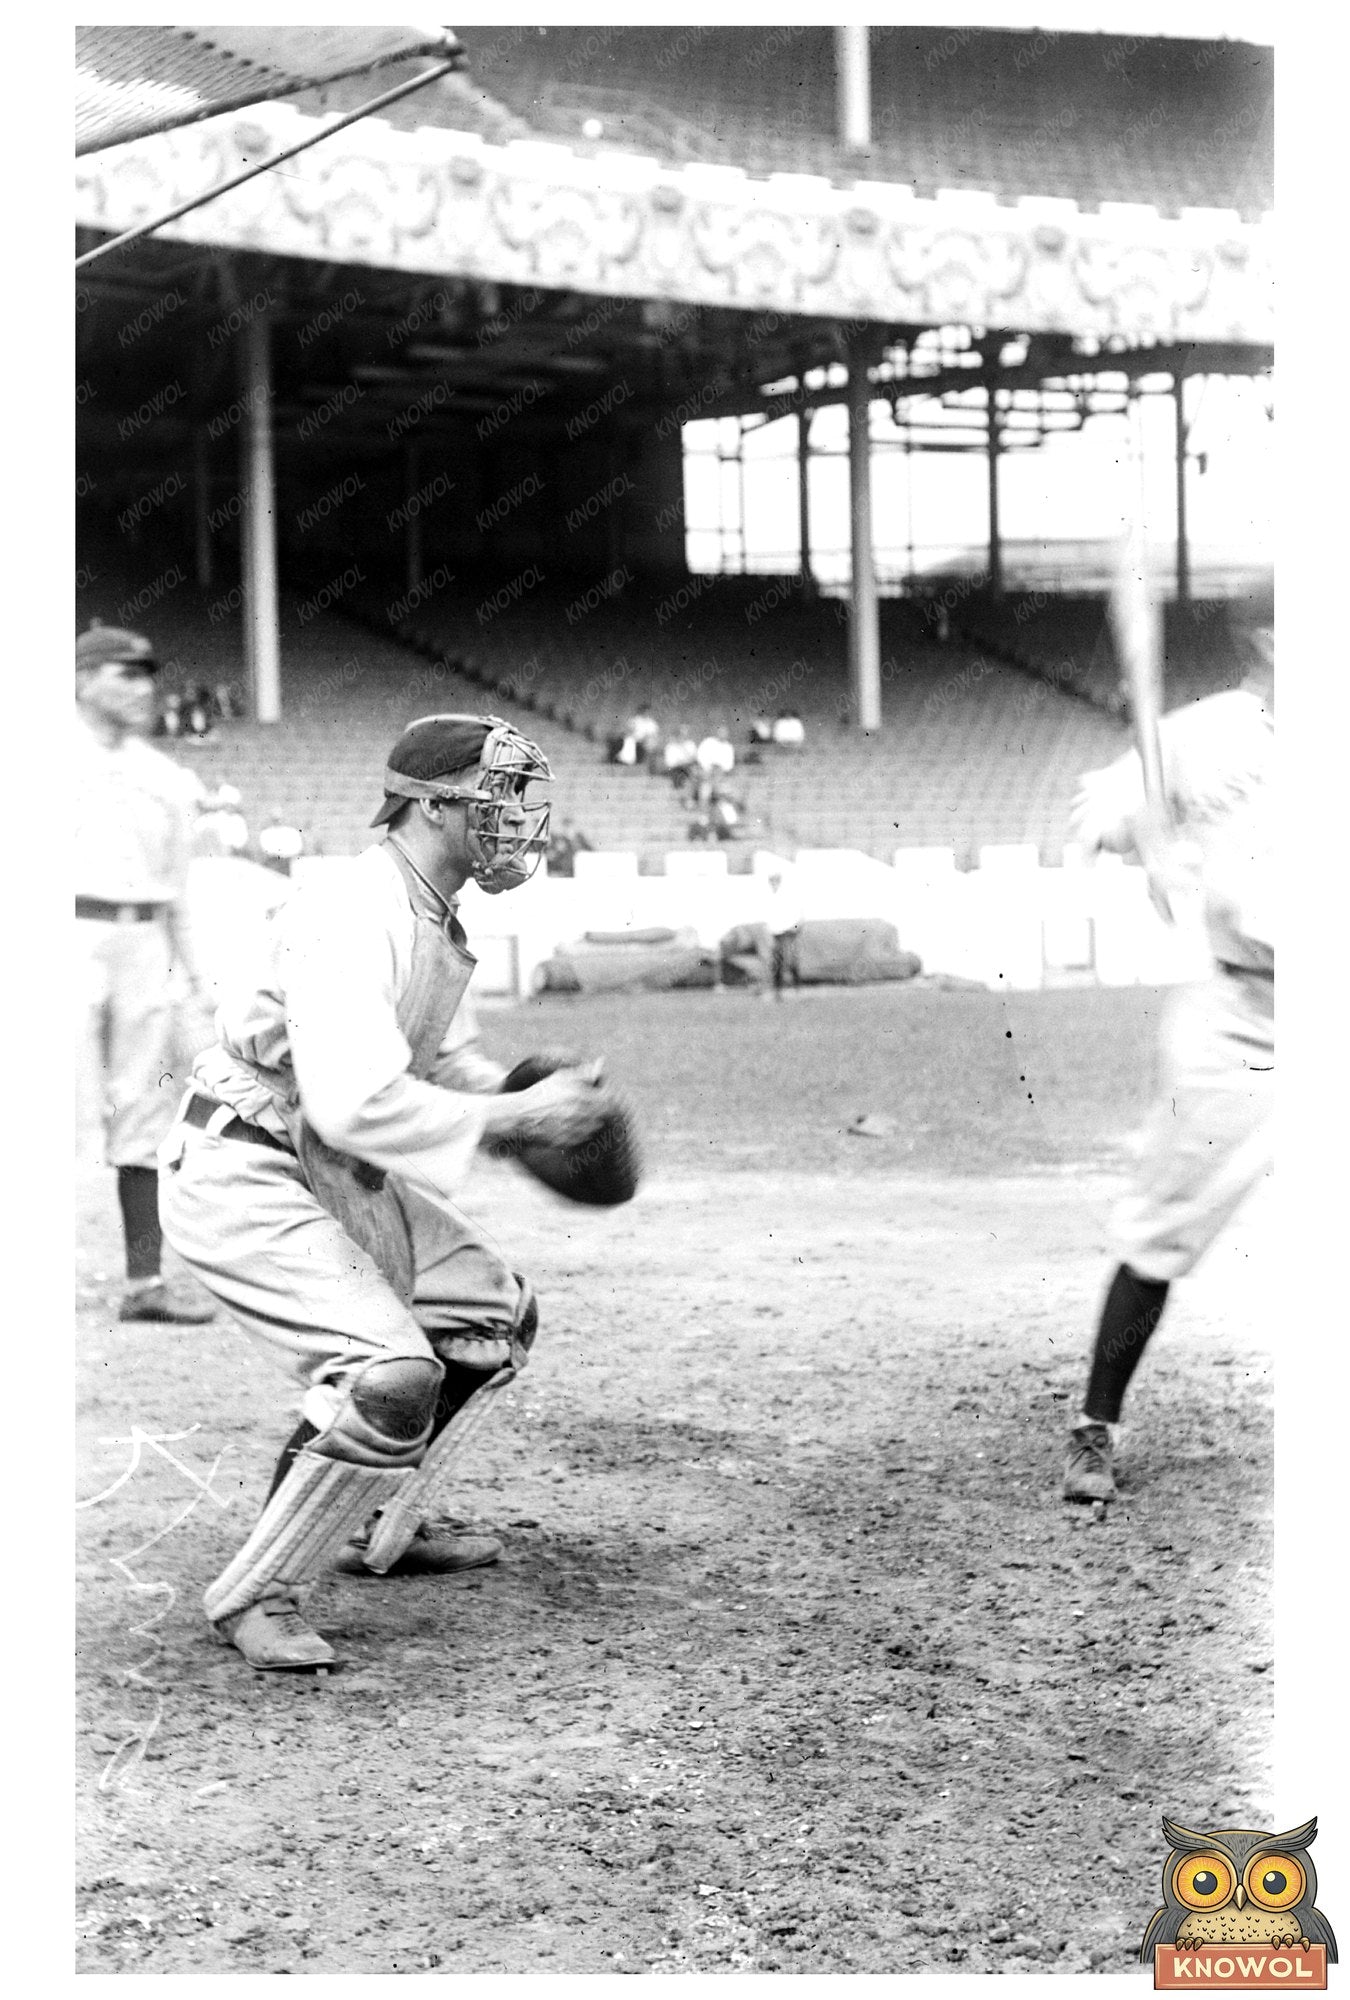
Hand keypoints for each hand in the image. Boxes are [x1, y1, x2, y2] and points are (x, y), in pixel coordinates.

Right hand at [482, 1064, 608, 1150]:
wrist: (520, 1115)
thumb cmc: (541, 1093)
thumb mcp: (560, 1077)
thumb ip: (583, 1072)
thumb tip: (600, 1064)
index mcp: (578, 1095)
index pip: (606, 1099)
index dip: (608, 1098)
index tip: (605, 1096)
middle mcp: (577, 1112)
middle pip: (602, 1114)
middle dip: (602, 1110)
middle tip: (596, 1108)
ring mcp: (571, 1128)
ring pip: (594, 1127)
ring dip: (593, 1122)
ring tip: (584, 1116)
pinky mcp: (566, 1140)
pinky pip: (583, 1138)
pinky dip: (583, 1133)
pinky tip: (576, 1126)